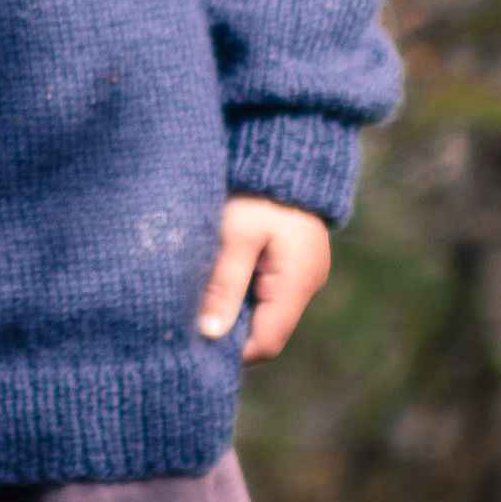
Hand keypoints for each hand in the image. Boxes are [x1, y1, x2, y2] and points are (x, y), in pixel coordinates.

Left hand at [199, 198, 334, 363]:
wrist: (286, 151)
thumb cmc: (257, 191)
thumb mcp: (235, 235)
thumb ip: (223, 285)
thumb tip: (210, 334)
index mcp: (296, 283)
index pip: (266, 343)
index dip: (231, 350)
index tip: (196, 340)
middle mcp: (307, 285)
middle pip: (265, 331)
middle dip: (229, 330)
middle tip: (192, 316)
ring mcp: (304, 274)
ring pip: (265, 312)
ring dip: (234, 308)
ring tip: (203, 292)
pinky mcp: (295, 262)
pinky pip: (268, 291)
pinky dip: (243, 290)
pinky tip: (220, 275)